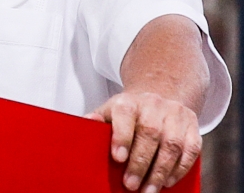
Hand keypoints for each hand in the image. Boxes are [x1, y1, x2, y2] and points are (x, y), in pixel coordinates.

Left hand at [86, 91, 200, 191]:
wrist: (160, 95)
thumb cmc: (131, 112)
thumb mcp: (110, 111)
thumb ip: (99, 120)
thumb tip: (87, 124)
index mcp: (129, 101)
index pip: (124, 115)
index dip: (122, 137)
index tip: (118, 158)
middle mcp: (153, 105)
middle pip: (149, 134)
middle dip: (140, 163)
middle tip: (131, 184)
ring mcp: (175, 115)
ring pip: (171, 144)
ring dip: (160, 171)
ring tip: (149, 189)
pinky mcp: (192, 126)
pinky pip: (190, 150)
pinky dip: (180, 168)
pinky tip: (167, 181)